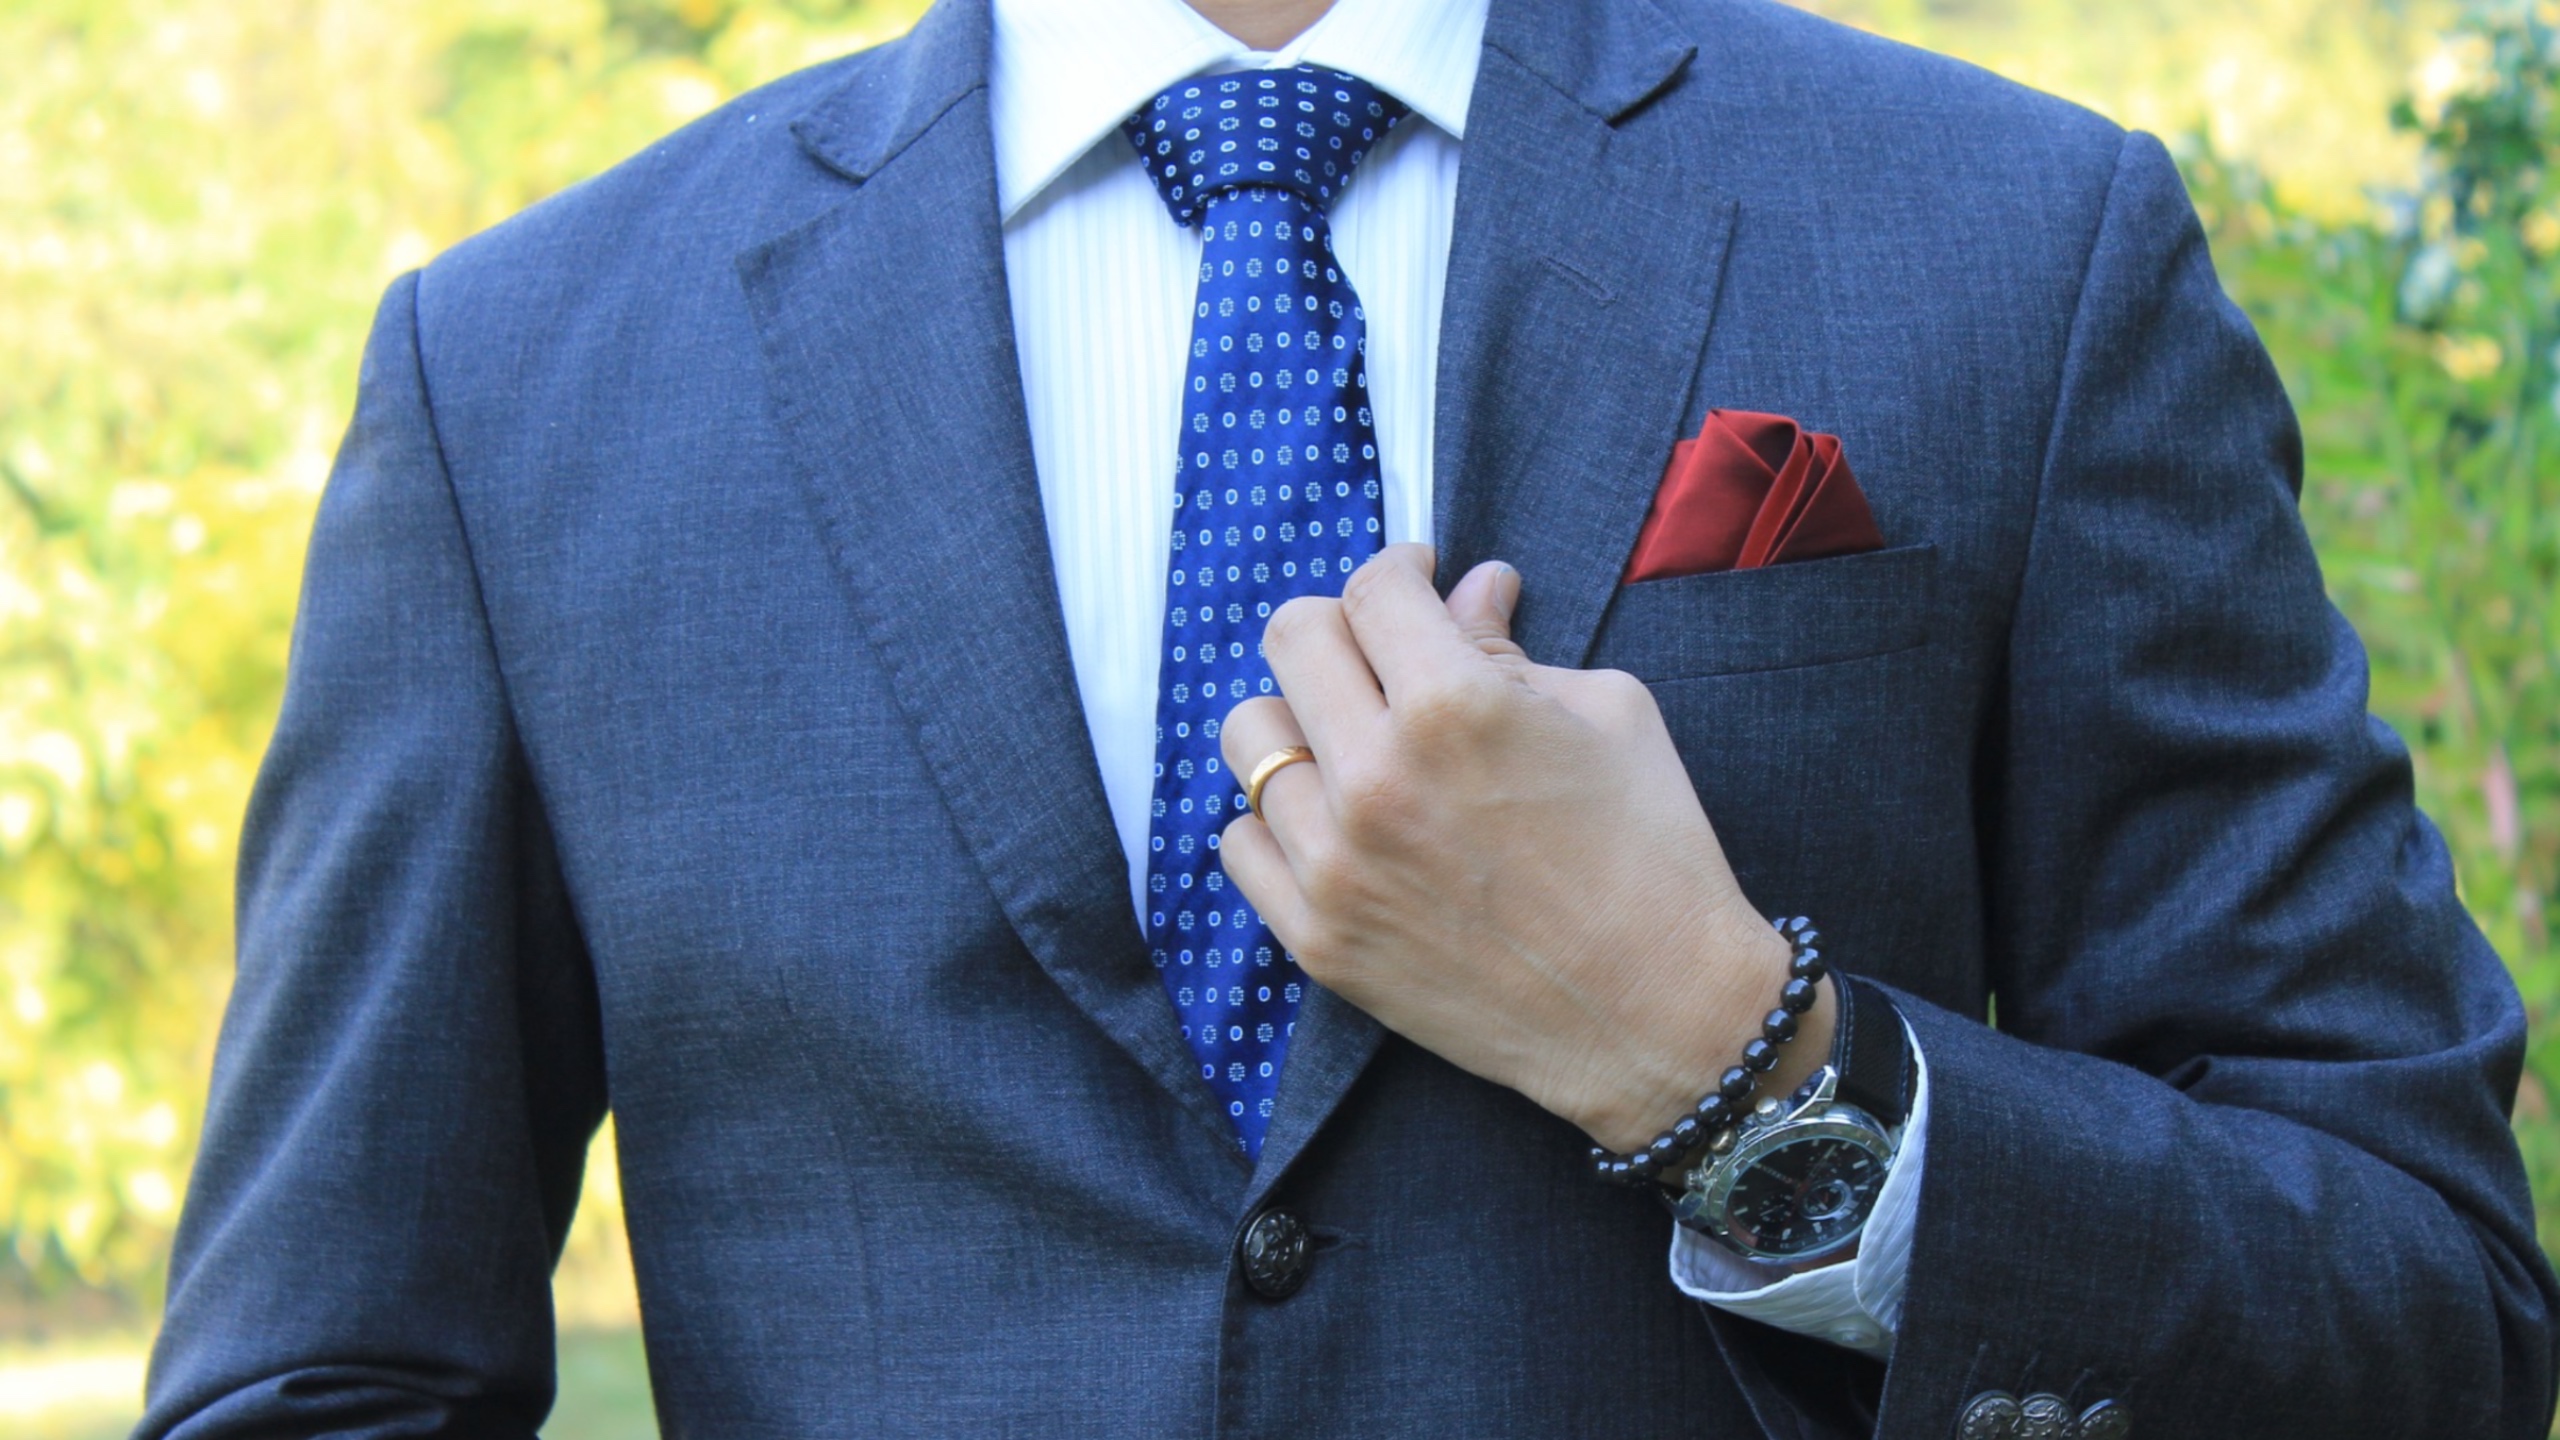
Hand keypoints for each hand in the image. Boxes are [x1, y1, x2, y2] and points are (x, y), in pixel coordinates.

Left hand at [1218, 543, 1834, 1152]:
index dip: (1401, 571)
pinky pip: (1241, 844)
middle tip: (1385, 654)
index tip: (1418, 584)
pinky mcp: (1317, 940)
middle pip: (1291, 641)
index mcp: (1454, 704)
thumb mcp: (1608, 716)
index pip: (1372, 588)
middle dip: (1343, 629)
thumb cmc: (1655, 857)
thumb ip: (1510, 648)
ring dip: (1303, 725)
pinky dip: (1281, 823)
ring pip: (1251, 740)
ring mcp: (1334, 864)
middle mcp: (1375, 777)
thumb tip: (1469, 589)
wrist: (1663, 1017)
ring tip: (1359, 746)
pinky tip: (1340, 826)